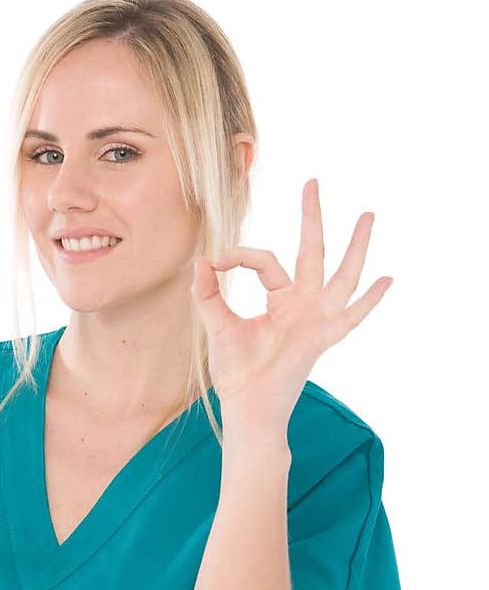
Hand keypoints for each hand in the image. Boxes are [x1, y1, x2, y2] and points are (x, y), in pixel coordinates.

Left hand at [190, 178, 392, 435]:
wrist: (246, 406)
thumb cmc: (237, 372)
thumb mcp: (217, 325)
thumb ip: (209, 293)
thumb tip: (202, 259)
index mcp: (281, 300)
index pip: (265, 261)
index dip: (238, 257)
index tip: (215, 262)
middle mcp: (303, 305)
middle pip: (312, 251)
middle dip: (312, 217)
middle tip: (312, 182)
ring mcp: (316, 319)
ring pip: (340, 274)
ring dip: (354, 246)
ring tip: (367, 214)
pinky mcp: (321, 337)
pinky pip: (350, 316)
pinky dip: (369, 300)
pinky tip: (386, 279)